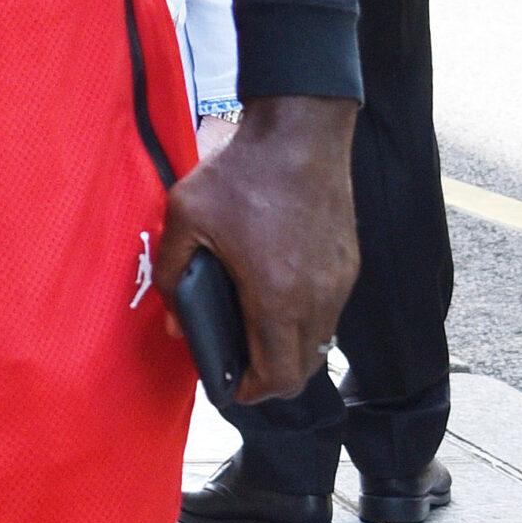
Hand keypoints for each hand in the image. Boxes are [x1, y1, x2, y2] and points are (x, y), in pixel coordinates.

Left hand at [156, 95, 357, 404]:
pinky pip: (330, 309)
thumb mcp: (186, 216)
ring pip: (320, 340)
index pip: (278, 376)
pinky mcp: (349, 262)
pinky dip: (306, 315)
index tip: (230, 386)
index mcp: (276, 297)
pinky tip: (277, 289)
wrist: (299, 131)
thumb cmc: (241, 172)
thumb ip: (172, 272)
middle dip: (269, 374)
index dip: (251, 391)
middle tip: (240, 362)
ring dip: (290, 345)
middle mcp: (316, 298)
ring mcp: (339, 282)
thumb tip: (174, 320)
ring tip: (255, 326)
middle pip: (302, 368)